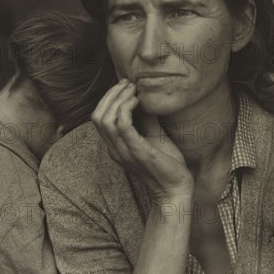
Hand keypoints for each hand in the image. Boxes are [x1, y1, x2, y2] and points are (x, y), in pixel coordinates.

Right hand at [91, 79, 193, 199]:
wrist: (175, 189)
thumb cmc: (166, 164)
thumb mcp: (154, 137)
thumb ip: (146, 120)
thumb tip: (145, 98)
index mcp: (116, 146)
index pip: (98, 118)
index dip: (108, 98)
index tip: (125, 86)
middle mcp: (115, 150)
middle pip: (97, 116)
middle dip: (110, 95)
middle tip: (128, 84)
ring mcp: (123, 151)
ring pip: (105, 118)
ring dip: (118, 98)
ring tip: (133, 90)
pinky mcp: (137, 152)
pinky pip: (122, 125)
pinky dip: (127, 108)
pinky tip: (138, 101)